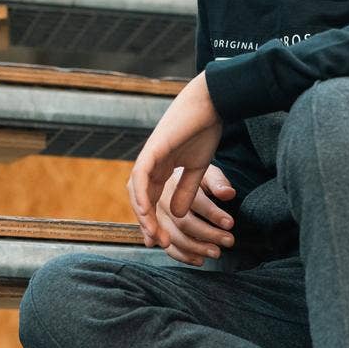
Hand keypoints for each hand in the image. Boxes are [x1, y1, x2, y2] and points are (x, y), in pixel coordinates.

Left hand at [127, 71, 223, 248]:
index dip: (153, 220)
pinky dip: (140, 195)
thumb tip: (178, 215)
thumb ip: (186, 191)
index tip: (162, 242)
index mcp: (160, 168)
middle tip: (158, 243)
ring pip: (136, 191)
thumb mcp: (197, 169)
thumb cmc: (206, 130)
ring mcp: (150, 156)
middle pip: (140, 199)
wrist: (212, 104)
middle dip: (147, 223)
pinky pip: (140, 176)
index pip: (150, 199)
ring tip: (154, 235)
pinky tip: (146, 212)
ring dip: (143, 215)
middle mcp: (151, 164)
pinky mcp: (153, 149)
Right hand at [154, 164, 236, 265]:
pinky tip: (200, 260)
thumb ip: (218, 182)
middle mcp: (162, 201)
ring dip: (197, 248)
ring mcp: (156, 218)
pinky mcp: (156, 232)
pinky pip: (167, 248)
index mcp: (175, 183)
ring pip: (174, 238)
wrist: (171, 181)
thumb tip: (229, 194)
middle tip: (229, 241)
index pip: (195, 202)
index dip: (213, 214)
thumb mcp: (207, 173)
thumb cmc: (193, 176)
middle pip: (184, 223)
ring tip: (217, 253)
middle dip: (208, 234)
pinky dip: (183, 256)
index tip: (230, 223)